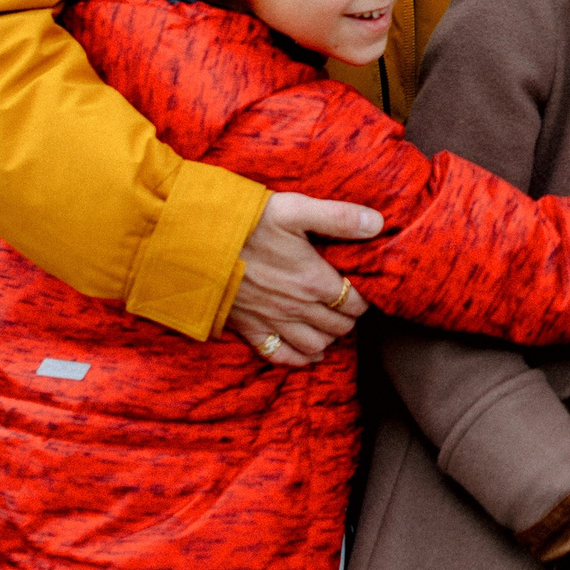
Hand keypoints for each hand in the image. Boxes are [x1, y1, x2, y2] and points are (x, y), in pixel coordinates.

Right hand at [225, 191, 381, 366]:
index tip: (363, 290)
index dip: (364, 298)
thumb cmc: (246, 222)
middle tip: (350, 306)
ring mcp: (272, 321)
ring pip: (315, 345)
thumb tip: (377, 224)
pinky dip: (299, 359)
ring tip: (333, 327)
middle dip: (350, 318)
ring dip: (329, 339)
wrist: (193, 244)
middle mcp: (297, 307)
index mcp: (313, 280)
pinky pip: (280, 356)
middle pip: (339, 326)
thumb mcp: (295, 210)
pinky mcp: (248, 329)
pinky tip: (309, 354)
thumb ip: (338, 218)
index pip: (354, 301)